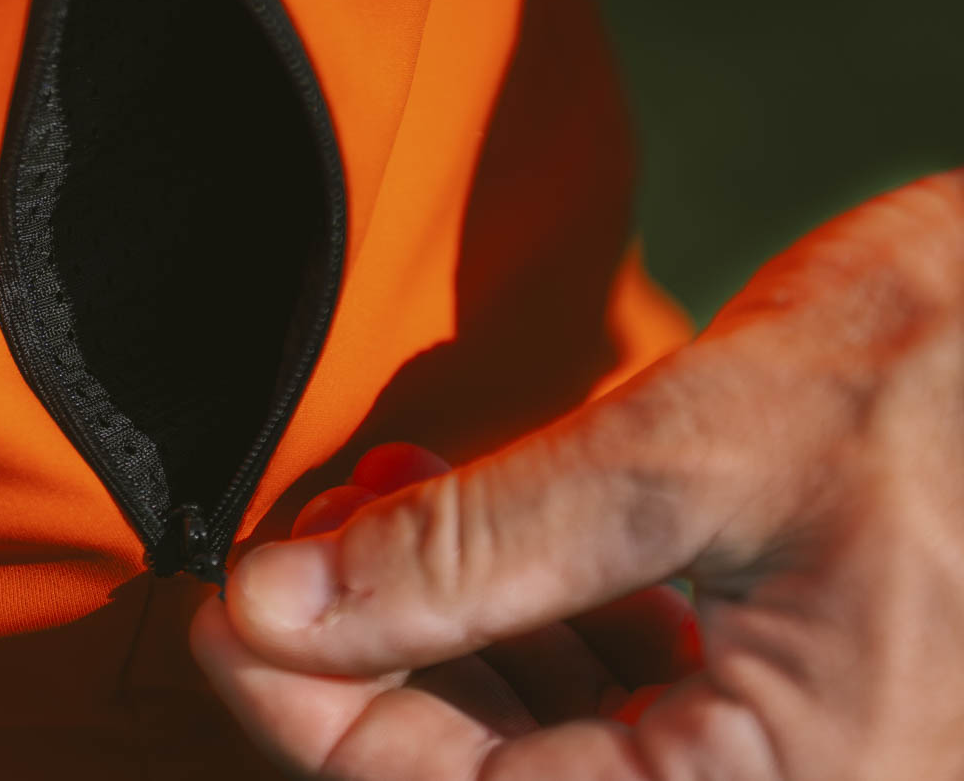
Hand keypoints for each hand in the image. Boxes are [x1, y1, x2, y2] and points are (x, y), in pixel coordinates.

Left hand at [192, 170, 963, 779]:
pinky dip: (522, 607)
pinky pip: (616, 691)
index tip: (220, 611)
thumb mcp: (688, 456)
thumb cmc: (947, 372)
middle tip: (299, 540)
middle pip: (489, 771)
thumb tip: (274, 606)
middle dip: (373, 655)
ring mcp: (789, 757)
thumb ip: (474, 549)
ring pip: (546, 731)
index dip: (310, 709)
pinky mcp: (790, 699)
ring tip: (374, 498)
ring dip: (436, 621)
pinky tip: (455, 508)